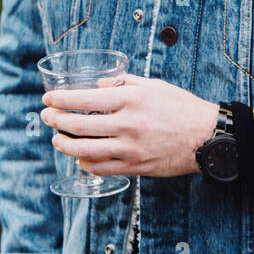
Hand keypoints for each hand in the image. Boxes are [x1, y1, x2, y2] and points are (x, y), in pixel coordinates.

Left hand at [40, 73, 217, 177]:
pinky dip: (86, 163)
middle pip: (79, 126)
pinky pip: (102, 168)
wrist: (207, 138)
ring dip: (65, 145)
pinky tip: (79, 157)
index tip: (48, 98)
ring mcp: (131, 149)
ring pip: (86, 151)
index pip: (85, 100)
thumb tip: (98, 86)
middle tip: (46, 116)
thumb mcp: (153, 86)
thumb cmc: (181, 108)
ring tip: (57, 139)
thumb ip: (123, 84)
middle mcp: (128, 125)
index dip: (61, 100)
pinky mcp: (136, 167)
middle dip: (56, 121)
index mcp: (131, 100)